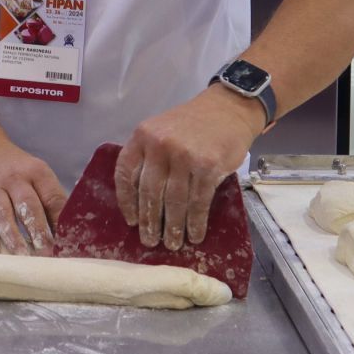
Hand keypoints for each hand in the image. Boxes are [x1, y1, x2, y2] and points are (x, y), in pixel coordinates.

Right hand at [0, 140, 66, 255]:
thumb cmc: (19, 172)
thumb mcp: (39, 177)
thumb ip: (51, 201)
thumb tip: (67, 234)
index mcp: (37, 172)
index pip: (52, 197)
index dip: (60, 221)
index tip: (65, 243)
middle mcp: (15, 179)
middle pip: (28, 205)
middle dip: (38, 230)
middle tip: (46, 253)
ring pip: (3, 213)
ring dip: (13, 236)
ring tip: (22, 256)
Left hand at [115, 84, 264, 250]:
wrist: (228, 109)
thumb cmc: (192, 124)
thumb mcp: (161, 130)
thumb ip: (148, 157)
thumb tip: (140, 201)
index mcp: (142, 135)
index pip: (125, 173)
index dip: (126, 201)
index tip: (131, 222)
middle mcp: (160, 145)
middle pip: (149, 192)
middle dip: (149, 222)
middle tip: (150, 241)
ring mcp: (185, 156)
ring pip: (173, 201)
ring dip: (172, 227)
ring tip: (172, 244)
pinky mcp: (208, 167)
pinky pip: (198, 202)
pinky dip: (195, 223)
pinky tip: (194, 235)